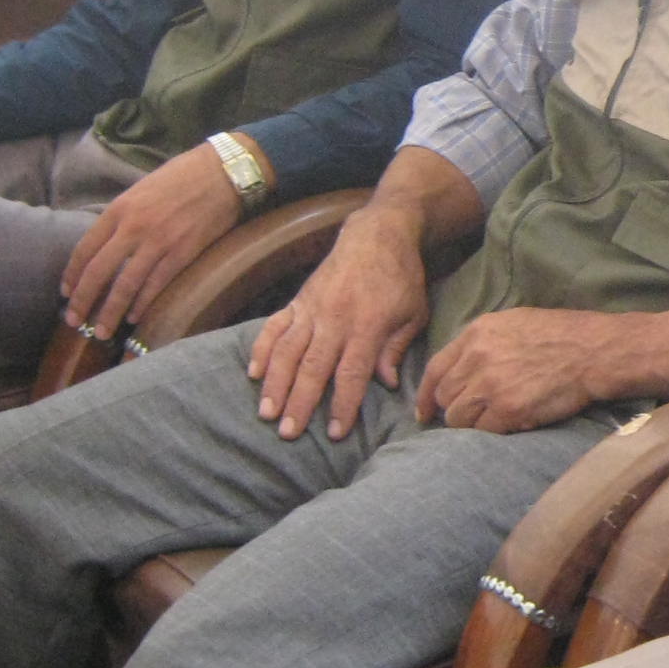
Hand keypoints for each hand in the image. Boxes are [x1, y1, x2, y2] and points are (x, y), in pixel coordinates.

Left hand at [60, 144, 244, 336]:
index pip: (84, 249)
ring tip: (103, 331)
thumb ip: (124, 215)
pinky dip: (143, 304)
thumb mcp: (141, 190)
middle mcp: (133, 227)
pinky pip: (156, 284)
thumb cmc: (183, 176)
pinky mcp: (183, 253)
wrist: (223, 172)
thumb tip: (111, 242)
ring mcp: (158, 241)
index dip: (72, 276)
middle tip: (75, 322)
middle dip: (83, 301)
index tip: (66, 294)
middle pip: (98, 272)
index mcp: (119, 209)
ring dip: (111, 312)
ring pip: (125, 285)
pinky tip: (135, 317)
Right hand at [247, 202, 431, 439]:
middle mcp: (335, 319)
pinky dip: (262, 349)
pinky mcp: (298, 301)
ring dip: (275, 383)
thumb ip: (396, 348)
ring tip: (266, 413)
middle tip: (288, 433)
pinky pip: (274, 327)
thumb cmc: (402, 278)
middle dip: (300, 402)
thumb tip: (387, 383)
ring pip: (287, 350)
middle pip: (313, 367)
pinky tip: (254, 374)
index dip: (342, 404)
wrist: (377, 234)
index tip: (335, 433)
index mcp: (368, 325)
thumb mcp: (414, 313)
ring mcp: (312, 309)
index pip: (351, 373)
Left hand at [414, 306, 668, 433]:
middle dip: (453, 410)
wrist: (596, 352)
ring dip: (472, 425)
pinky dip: (492, 433)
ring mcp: (490, 384)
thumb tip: (465, 369)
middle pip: (445, 396)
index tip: (424, 411)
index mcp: (477, 333)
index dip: (426, 394)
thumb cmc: (564, 335)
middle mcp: (477, 357)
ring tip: (494, 422)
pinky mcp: (507, 409)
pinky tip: (510, 425)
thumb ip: (484, 343)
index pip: (435, 369)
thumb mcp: (516, 323)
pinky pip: (483, 432)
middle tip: (469, 419)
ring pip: (459, 419)